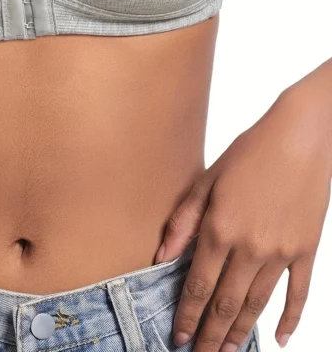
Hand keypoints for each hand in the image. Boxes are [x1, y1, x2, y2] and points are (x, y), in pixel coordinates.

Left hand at [154, 84, 331, 350]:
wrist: (300, 137)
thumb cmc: (249, 152)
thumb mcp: (207, 180)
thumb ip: (182, 221)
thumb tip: (161, 257)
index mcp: (220, 230)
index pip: (198, 286)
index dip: (187, 316)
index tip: (178, 337)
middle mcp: (250, 249)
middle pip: (226, 304)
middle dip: (211, 335)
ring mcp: (282, 253)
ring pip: (257, 305)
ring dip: (241, 333)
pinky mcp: (306, 250)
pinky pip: (298, 294)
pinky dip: (290, 319)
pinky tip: (281, 338)